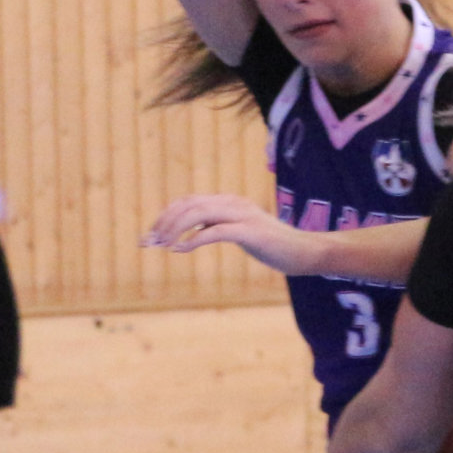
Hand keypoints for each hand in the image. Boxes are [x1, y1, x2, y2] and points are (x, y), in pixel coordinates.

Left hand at [142, 193, 323, 273]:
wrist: (304, 252)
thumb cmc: (273, 246)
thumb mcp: (240, 232)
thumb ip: (219, 226)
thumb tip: (193, 232)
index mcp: (229, 201)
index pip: (189, 201)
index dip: (166, 216)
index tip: (150, 235)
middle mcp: (233, 203)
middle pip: (189, 205)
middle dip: (164, 222)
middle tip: (148, 243)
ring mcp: (242, 215)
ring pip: (198, 213)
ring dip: (174, 229)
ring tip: (161, 245)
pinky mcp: (250, 231)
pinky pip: (215, 231)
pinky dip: (193, 240)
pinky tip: (180, 249)